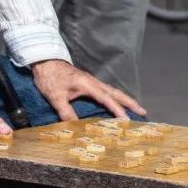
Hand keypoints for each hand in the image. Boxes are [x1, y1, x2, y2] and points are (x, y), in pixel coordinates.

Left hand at [31, 59, 145, 121]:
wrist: (43, 60)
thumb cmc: (50, 77)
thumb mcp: (55, 96)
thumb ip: (66, 112)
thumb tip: (75, 127)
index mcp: (87, 84)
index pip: (106, 99)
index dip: (117, 110)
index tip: (127, 119)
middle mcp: (92, 82)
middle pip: (115, 92)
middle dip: (129, 102)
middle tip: (143, 111)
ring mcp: (90, 81)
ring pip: (111, 91)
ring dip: (124, 99)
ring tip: (135, 108)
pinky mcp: (86, 82)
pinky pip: (105, 91)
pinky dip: (114, 97)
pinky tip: (114, 103)